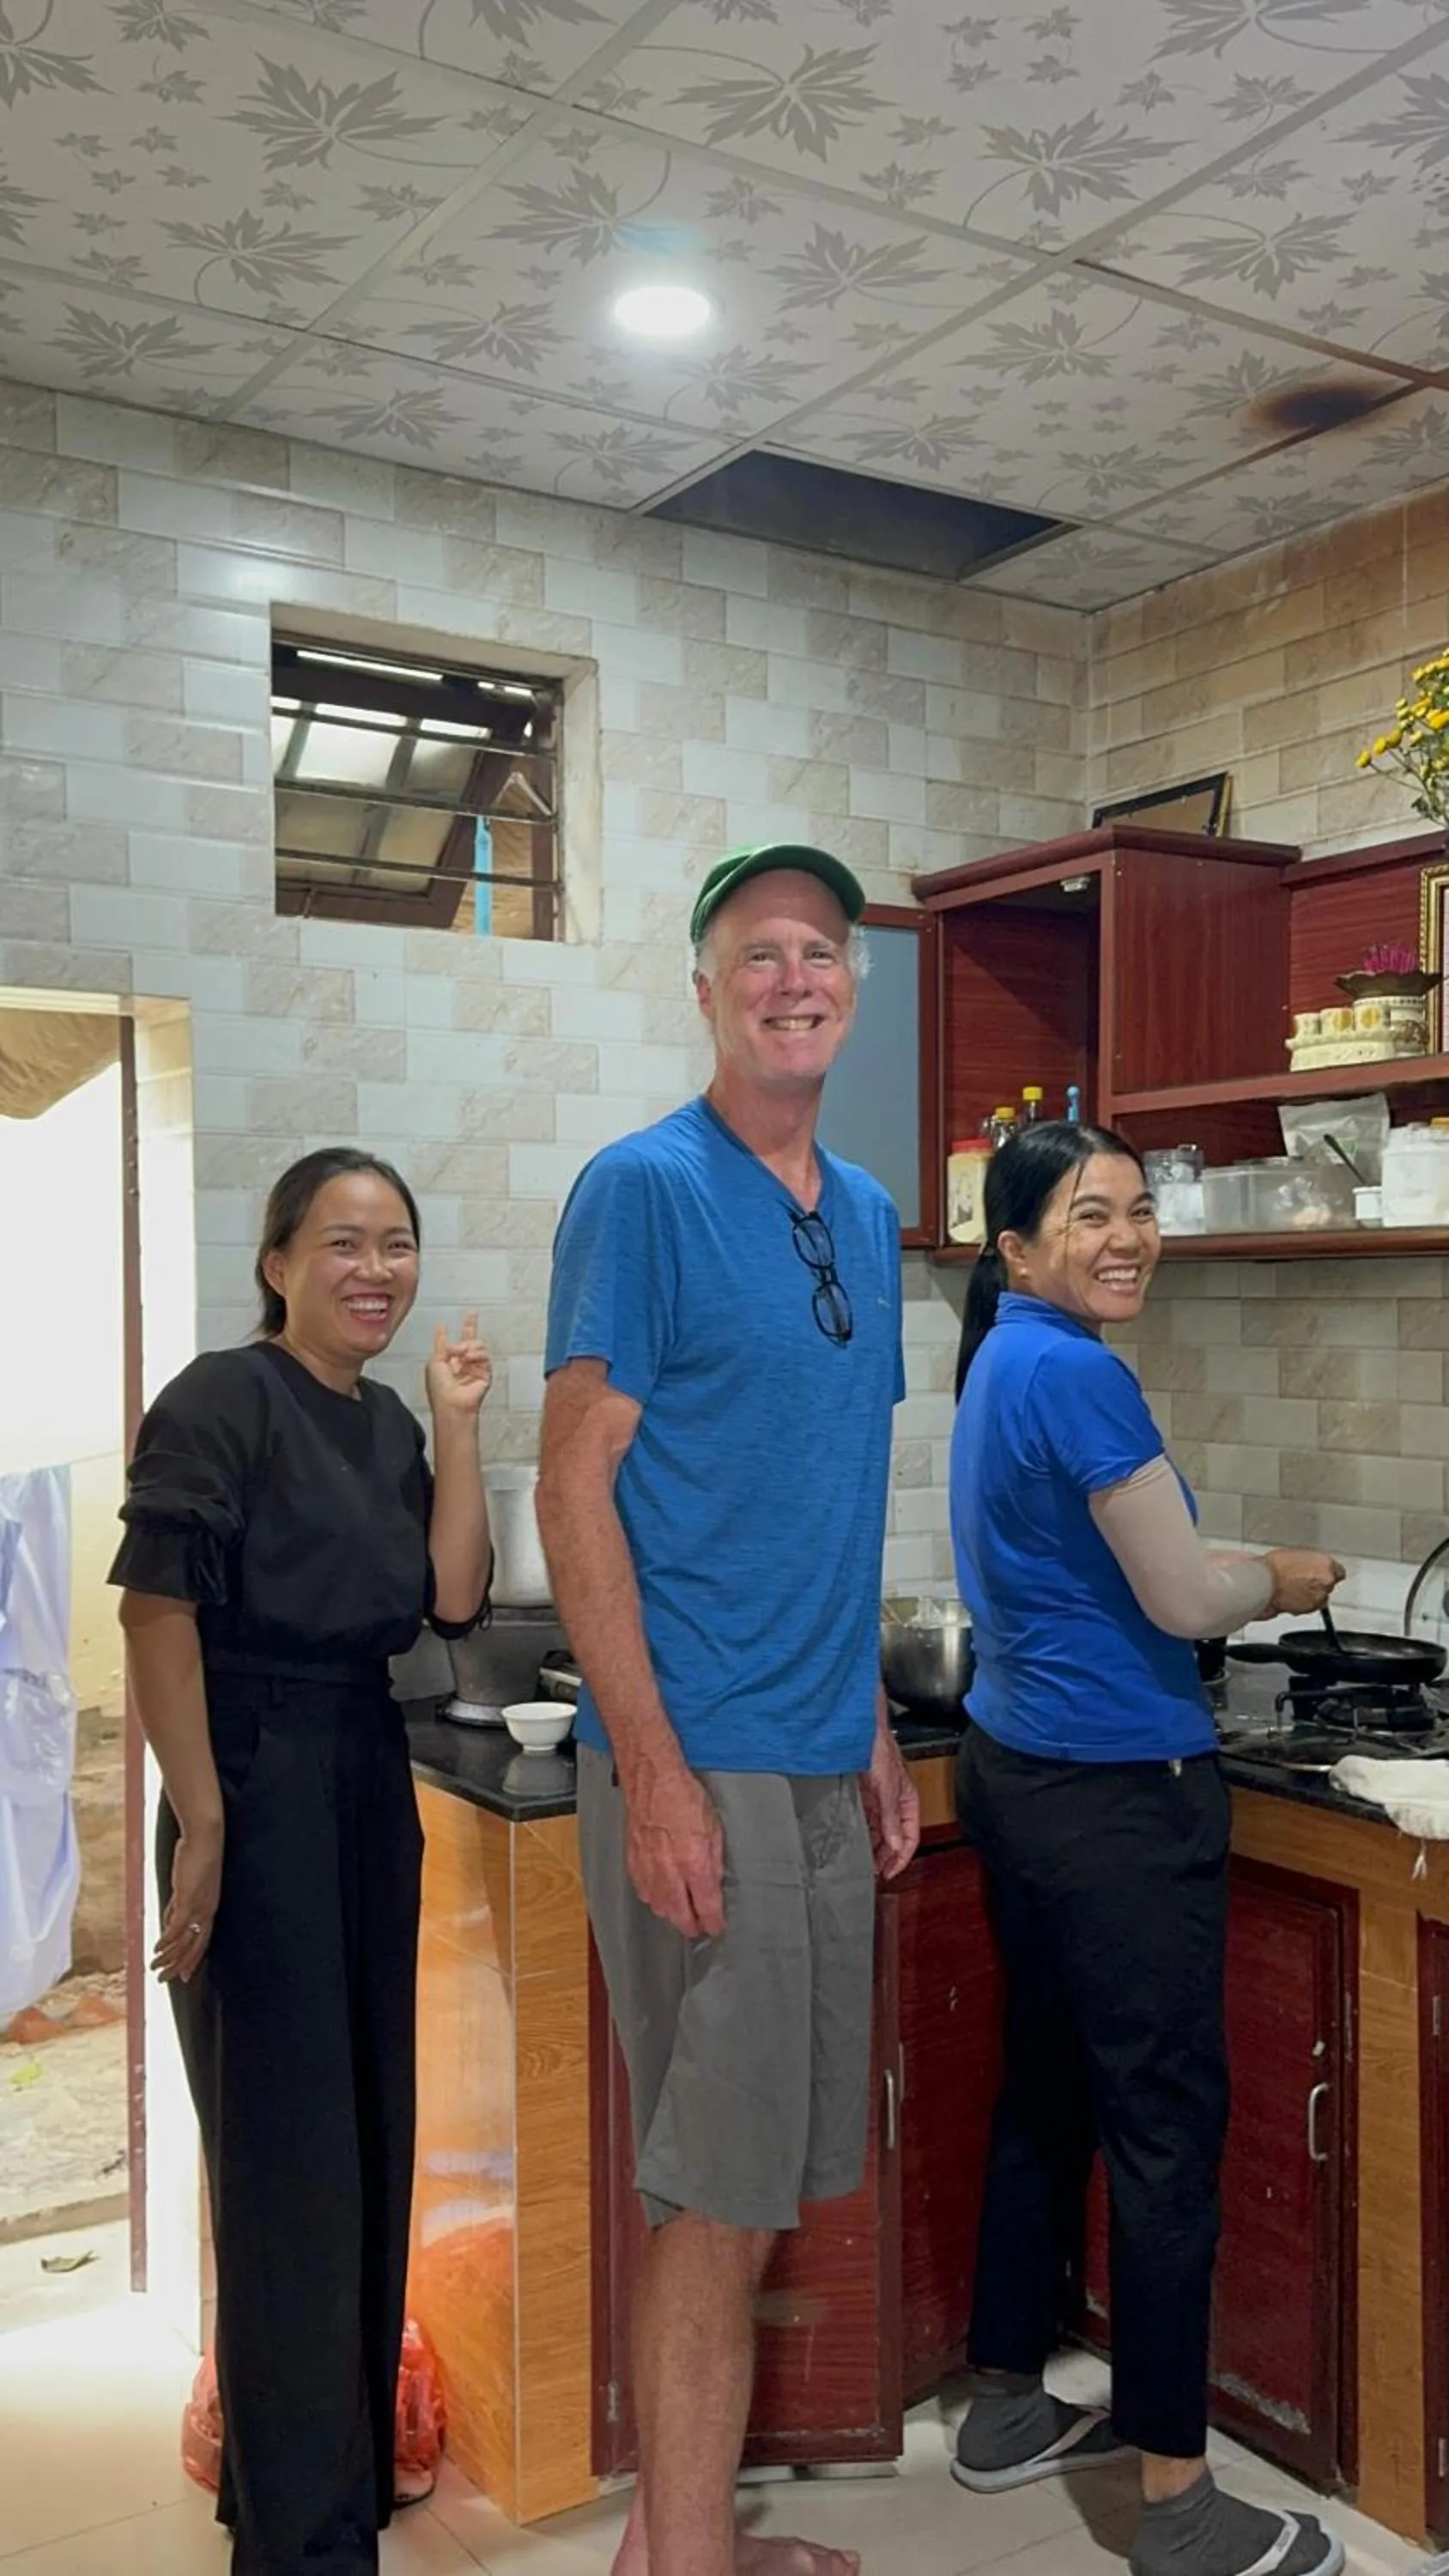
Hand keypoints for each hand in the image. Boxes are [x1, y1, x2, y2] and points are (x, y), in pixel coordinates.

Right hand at [153, 1817, 222, 1983]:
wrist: (205, 1836)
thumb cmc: (196, 1856)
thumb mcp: (186, 1886)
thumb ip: (178, 1905)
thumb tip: (169, 1921)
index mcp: (209, 1908)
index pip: (202, 1940)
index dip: (192, 1959)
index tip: (184, 1975)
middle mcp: (207, 1910)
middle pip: (195, 1947)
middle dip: (179, 1965)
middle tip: (166, 1980)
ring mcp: (199, 1906)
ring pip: (184, 1941)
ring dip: (168, 1956)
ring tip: (155, 1968)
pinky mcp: (189, 1899)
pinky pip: (177, 1926)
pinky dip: (166, 1940)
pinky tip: (156, 1949)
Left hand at [426, 1312, 492, 1420]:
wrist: (452, 1403)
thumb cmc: (440, 1389)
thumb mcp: (434, 1361)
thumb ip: (441, 1343)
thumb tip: (442, 1328)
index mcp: (448, 1362)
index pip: (455, 1342)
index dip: (460, 1329)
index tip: (466, 1316)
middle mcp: (462, 1364)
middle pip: (471, 1340)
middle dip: (471, 1327)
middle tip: (470, 1318)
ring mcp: (474, 1368)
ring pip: (478, 1346)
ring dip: (470, 1346)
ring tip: (463, 1354)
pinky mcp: (485, 1374)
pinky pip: (485, 1357)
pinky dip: (477, 1355)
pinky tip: (469, 1359)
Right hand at [621, 1755, 725, 1939]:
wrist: (652, 1780)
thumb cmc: (684, 1797)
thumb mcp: (713, 1827)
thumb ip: (714, 1860)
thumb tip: (714, 1884)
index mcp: (694, 1862)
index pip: (706, 1906)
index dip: (713, 1922)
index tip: (716, 1928)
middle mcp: (669, 1871)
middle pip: (679, 1915)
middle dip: (691, 1926)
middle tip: (699, 1927)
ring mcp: (648, 1868)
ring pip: (659, 1907)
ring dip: (672, 1914)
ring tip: (681, 1914)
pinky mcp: (632, 1862)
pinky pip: (643, 1892)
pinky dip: (653, 1899)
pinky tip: (660, 1896)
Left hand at [861, 1725, 919, 1879]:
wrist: (860, 1730)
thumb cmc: (880, 1749)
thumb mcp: (886, 1786)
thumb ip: (890, 1816)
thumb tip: (894, 1844)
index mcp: (907, 1801)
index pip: (910, 1836)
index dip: (901, 1857)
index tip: (890, 1872)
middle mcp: (894, 1803)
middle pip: (893, 1837)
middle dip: (886, 1856)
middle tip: (874, 1873)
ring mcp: (878, 1800)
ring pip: (878, 1831)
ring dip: (873, 1847)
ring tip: (864, 1863)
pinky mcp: (863, 1795)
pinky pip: (864, 1820)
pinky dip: (862, 1833)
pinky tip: (854, 1843)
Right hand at [1263, 1549, 1346, 1618]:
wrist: (1263, 1583)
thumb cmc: (1274, 1567)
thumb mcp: (1295, 1555)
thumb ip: (1310, 1563)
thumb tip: (1309, 1567)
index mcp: (1326, 1564)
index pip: (1339, 1571)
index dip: (1328, 1572)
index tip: (1321, 1573)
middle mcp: (1327, 1582)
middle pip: (1329, 1585)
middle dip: (1319, 1584)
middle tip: (1303, 1580)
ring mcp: (1319, 1597)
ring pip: (1321, 1598)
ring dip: (1312, 1595)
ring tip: (1295, 1589)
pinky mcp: (1309, 1610)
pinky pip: (1310, 1607)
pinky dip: (1303, 1605)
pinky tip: (1291, 1598)